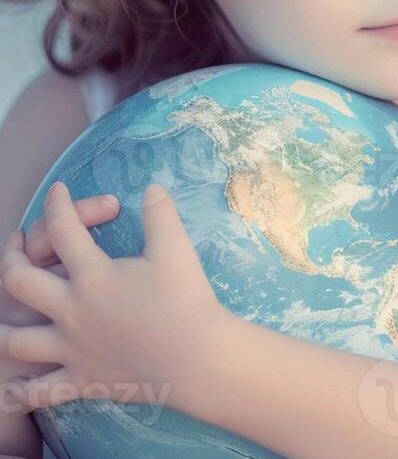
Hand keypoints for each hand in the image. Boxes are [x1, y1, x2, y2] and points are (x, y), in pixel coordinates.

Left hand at [0, 182, 223, 412]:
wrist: (196, 357)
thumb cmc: (187, 301)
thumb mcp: (176, 250)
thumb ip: (161, 215)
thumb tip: (152, 188)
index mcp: (93, 275)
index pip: (63, 230)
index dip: (57, 204)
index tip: (57, 190)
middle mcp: (71, 310)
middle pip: (19, 280)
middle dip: (11, 257)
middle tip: (16, 246)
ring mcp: (71, 348)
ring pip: (16, 340)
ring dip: (3, 328)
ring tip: (2, 320)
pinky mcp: (81, 380)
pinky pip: (41, 391)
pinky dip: (22, 392)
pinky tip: (14, 387)